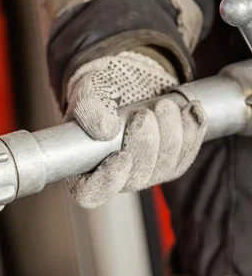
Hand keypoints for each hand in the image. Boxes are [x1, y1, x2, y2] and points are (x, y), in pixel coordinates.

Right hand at [64, 51, 207, 208]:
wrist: (126, 82)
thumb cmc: (100, 93)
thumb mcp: (87, 92)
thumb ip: (89, 109)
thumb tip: (107, 131)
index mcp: (83, 169)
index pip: (90, 193)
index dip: (107, 182)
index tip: (121, 156)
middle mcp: (113, 178)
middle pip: (135, 180)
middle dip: (145, 146)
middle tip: (144, 114)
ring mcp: (143, 174)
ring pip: (163, 169)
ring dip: (170, 136)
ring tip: (164, 105)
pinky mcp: (168, 164)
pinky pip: (184, 158)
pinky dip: (192, 132)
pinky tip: (191, 109)